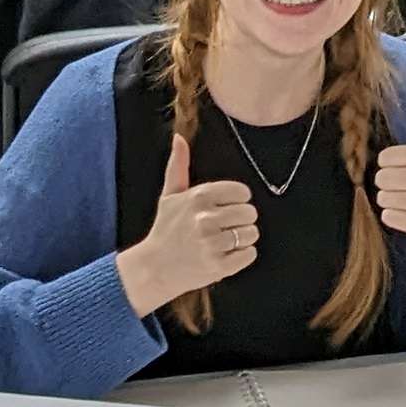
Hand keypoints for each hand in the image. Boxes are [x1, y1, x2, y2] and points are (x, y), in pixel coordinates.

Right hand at [115, 135, 256, 316]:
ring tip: (225, 242)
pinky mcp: (218, 266)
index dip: (238, 201)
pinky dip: (242, 256)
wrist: (154, 268)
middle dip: (241, 221)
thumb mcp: (170, 196)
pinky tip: (225, 255)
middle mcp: (205, 218)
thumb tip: (178, 138)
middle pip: (250, 213)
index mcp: (198, 197)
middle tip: (225, 228)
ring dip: (242, 239)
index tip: (226, 209)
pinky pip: (249, 254)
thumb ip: (178, 165)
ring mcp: (212, 244)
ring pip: (252, 233)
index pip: (242, 192)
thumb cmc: (165, 230)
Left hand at [375, 95, 405, 261]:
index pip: (387, 157)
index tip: (401, 167)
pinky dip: (393, 216)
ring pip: (384, 198)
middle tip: (401, 184)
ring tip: (404, 198)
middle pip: (383, 178)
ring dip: (389, 199)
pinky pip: (389, 217)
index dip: (389, 163)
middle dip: (387, 182)